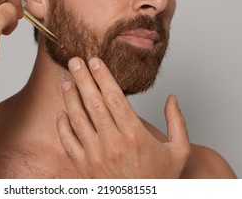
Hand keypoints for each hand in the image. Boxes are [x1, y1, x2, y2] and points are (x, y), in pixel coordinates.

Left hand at [56, 57, 190, 177]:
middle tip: (75, 61)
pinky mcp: (84, 167)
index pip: (114, 98)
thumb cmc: (159, 180)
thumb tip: (172, 98)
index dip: (103, 76)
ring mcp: (95, 156)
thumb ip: (177, 122)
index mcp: (135, 136)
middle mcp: (112, 143)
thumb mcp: (179, 152)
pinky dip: (63, 125)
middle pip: (93, 103)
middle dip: (83, 78)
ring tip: (67, 81)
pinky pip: (68, 142)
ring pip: (78, 119)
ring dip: (70, 98)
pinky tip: (62, 112)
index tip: (95, 61)